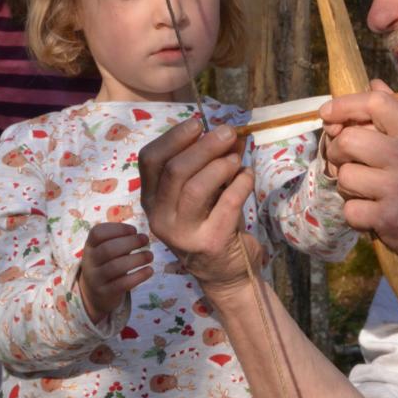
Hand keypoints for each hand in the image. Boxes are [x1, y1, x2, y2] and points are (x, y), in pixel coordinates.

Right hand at [79, 222, 152, 323]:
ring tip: (150, 255)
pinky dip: (138, 276)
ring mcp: (95, 278)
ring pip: (115, 267)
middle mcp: (89, 261)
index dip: (117, 229)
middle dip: (130, 242)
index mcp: (90, 246)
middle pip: (107, 249)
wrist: (97, 294)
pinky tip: (150, 270)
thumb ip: (121, 241)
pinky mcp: (105, 293)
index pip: (97, 233)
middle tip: (145, 240)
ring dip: (137, 259)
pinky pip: (122, 284)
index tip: (134, 230)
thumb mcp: (109, 250)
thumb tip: (141, 236)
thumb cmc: (109, 265)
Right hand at [138, 118, 261, 294]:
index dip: (173, 137)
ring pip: (196, 187)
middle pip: (174, 170)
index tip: (198, 124)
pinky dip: (241, 184)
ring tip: (236, 160)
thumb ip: (211, 162)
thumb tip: (229, 132)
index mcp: (152, 200)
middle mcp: (160, 217)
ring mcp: (182, 233)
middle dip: (203, 146)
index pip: (150, 160)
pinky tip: (247, 176)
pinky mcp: (209, 243)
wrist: (225, 274)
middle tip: (226, 133)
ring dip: (221, 165)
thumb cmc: (212, 223)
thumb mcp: (204, 191)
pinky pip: (227, 204)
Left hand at [320, 85, 397, 278]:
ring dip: (349, 187)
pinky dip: (357, 216)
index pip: (375, 103)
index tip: (328, 115)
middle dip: (338, 151)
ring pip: (345, 175)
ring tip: (369, 194)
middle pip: (348, 139)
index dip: (344, 105)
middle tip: (346, 163)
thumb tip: (374, 84)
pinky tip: (376, 216)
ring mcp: (397, 188)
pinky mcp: (387, 219)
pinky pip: (349, 210)